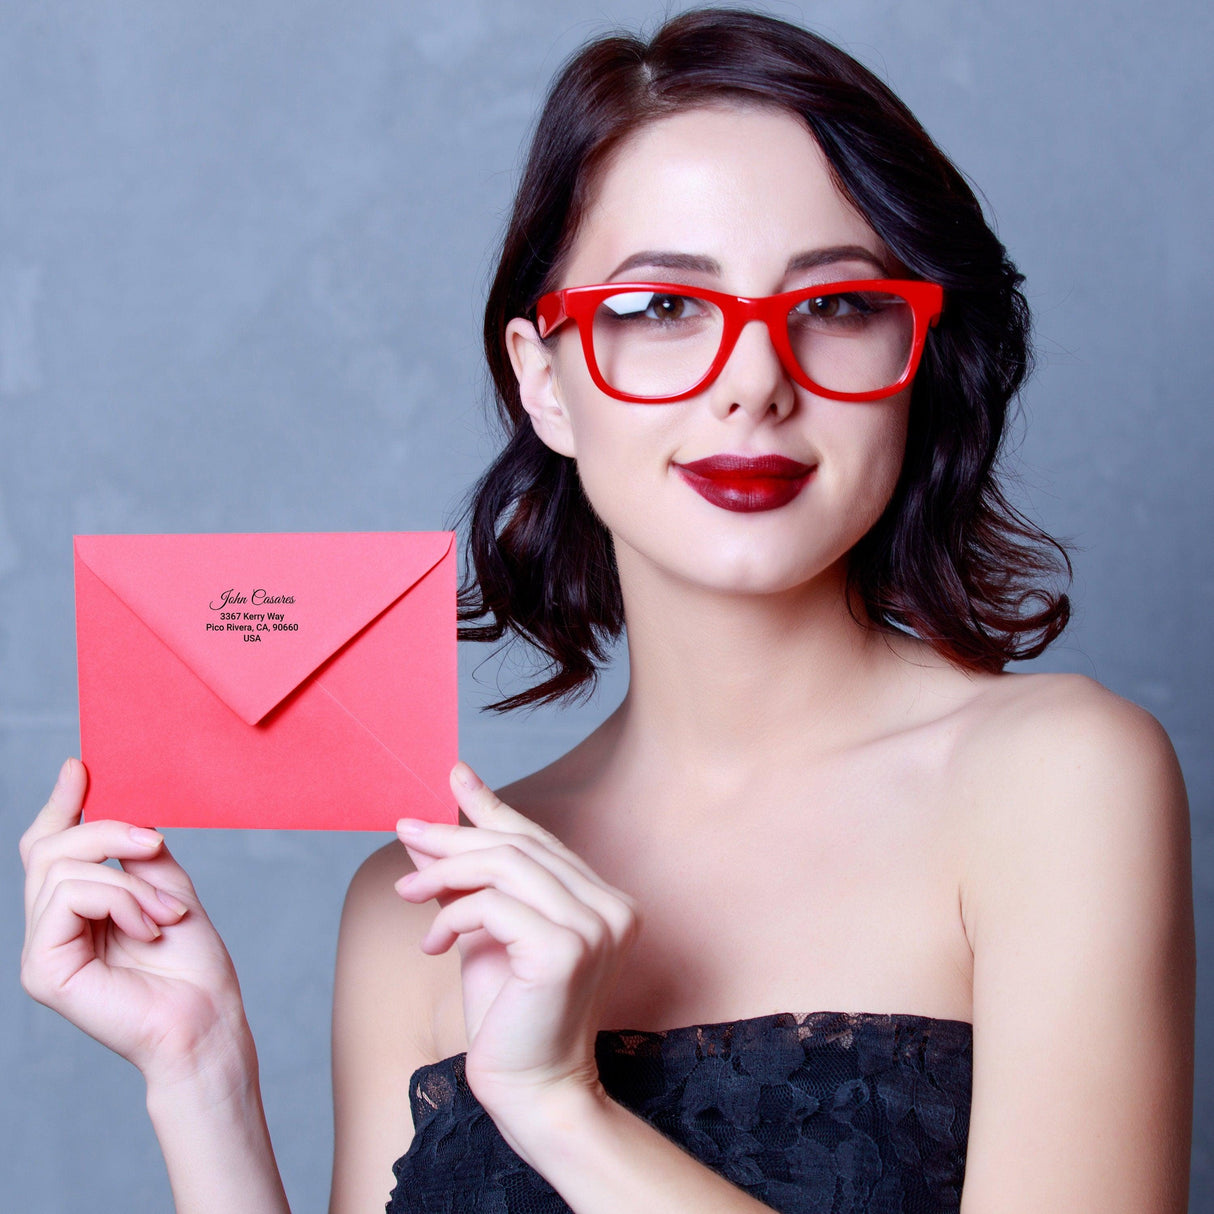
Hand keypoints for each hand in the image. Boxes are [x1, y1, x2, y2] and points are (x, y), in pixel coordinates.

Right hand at [20, 759, 250, 1089]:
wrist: (207, 1019)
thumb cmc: (192, 963)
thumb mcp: (166, 887)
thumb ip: (134, 851)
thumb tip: (115, 805)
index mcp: (78, 910)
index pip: (49, 848)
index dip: (60, 804)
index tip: (78, 766)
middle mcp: (51, 929)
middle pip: (48, 847)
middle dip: (105, 831)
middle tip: (154, 844)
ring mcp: (41, 951)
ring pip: (62, 867)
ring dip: (128, 881)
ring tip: (165, 913)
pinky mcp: (43, 971)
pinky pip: (69, 897)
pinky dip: (120, 901)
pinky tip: (149, 928)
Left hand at [394, 761, 641, 1114]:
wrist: (531, 1093)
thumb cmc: (510, 1019)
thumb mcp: (487, 935)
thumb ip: (471, 882)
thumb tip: (430, 828)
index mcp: (605, 900)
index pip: (539, 839)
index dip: (493, 806)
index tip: (456, 776)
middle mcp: (612, 906)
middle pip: (519, 846)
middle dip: (454, 835)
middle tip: (404, 831)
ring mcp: (596, 926)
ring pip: (505, 866)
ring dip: (444, 871)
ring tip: (407, 891)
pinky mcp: (565, 948)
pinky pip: (491, 905)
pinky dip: (451, 915)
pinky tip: (431, 944)